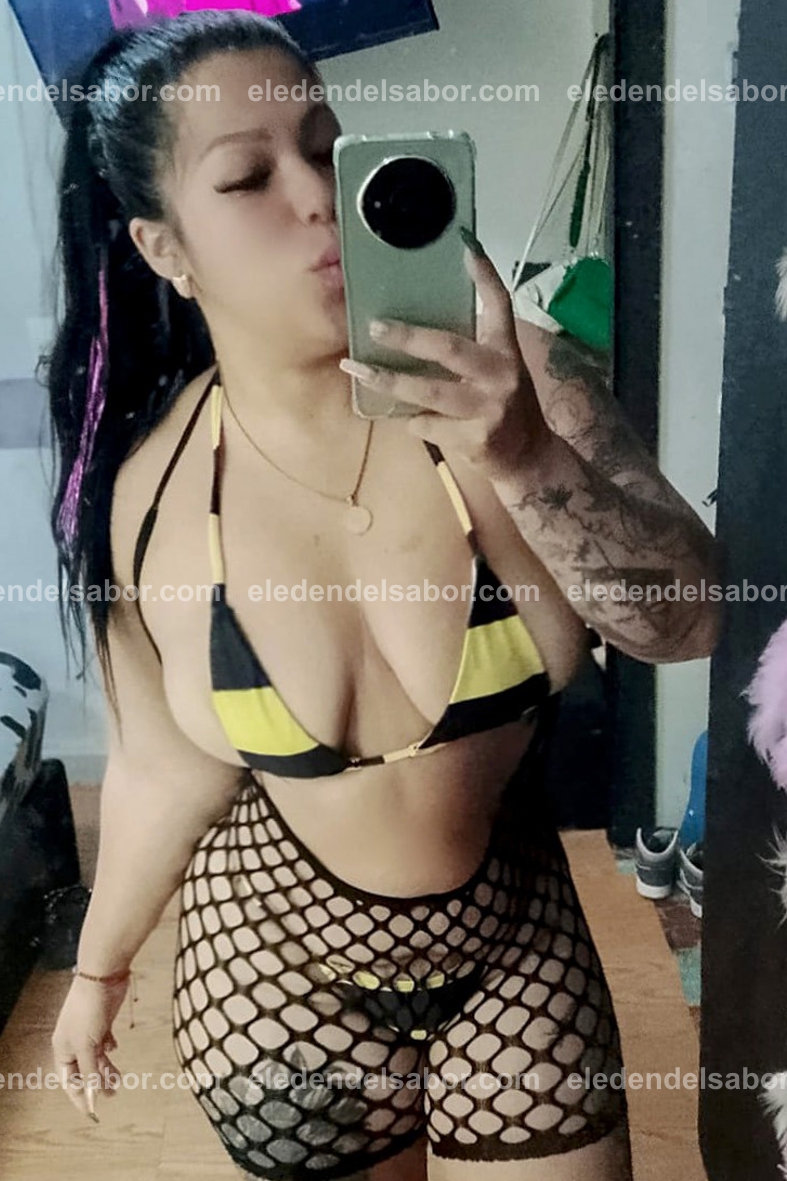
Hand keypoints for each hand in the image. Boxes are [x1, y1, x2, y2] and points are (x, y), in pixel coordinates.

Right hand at [52, 975, 127, 1120]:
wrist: (102, 977)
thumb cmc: (89, 1011)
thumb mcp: (88, 1046)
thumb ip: (90, 1071)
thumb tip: (94, 1094)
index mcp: (63, 1049)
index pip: (69, 1081)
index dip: (80, 1097)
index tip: (92, 1112)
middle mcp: (74, 1042)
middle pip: (84, 1070)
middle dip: (97, 1082)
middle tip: (113, 1094)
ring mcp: (88, 1031)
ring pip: (96, 1057)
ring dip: (106, 1068)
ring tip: (118, 1078)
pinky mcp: (102, 1021)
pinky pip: (104, 1041)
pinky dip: (109, 1048)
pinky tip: (114, 1048)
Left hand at [338, 233, 553, 482]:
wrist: (528, 457)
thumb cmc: (502, 406)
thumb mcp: (497, 371)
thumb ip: (468, 350)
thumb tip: (413, 329)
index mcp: (506, 350)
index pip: (499, 304)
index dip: (485, 274)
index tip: (466, 245)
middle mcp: (502, 374)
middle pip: (449, 348)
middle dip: (408, 338)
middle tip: (375, 327)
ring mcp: (489, 408)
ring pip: (430, 392)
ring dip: (390, 382)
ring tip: (357, 371)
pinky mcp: (476, 439)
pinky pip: (427, 425)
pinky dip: (414, 422)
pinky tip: (412, 421)